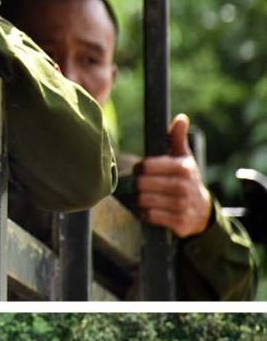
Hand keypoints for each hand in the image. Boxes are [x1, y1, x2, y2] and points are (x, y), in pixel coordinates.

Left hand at [134, 113, 212, 238]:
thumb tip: (181, 118)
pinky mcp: (178, 222)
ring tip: (148, 197)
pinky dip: (145, 214)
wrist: (201, 211)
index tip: (143, 170)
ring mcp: (181, 205)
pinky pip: (149, 216)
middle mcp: (183, 186)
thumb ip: (177, 138)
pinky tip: (150, 210)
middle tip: (144, 186)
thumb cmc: (186, 179)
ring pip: (143, 201)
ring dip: (141, 200)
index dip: (140, 168)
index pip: (146, 166)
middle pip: (141, 184)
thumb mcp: (183, 158)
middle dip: (139, 185)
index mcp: (182, 168)